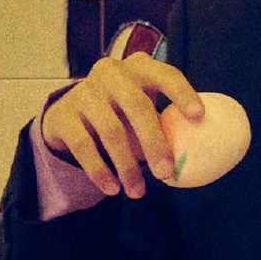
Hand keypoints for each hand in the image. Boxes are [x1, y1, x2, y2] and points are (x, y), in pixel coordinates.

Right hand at [41, 54, 203, 198]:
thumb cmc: (120, 112)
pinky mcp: (62, 115)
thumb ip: (164, 123)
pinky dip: (100, 171)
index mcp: (139, 67)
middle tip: (166, 173)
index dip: (182, 93)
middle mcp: (111, 72)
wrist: (67, 115)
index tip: (198, 117)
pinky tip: (112, 189)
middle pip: (136, 105)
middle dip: (154, 142)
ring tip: (138, 191)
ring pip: (111, 131)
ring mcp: (84, 91)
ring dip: (127, 166)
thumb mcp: (142, 109)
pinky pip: (84, 146)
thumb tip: (195, 156)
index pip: (165, 74)